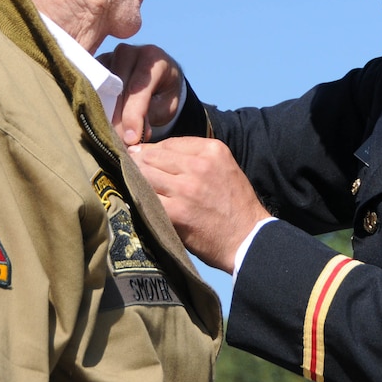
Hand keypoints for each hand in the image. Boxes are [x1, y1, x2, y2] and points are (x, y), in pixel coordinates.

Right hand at [99, 43, 183, 144]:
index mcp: (152, 57)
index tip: (130, 139)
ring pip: (100, 88)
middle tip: (118, 144)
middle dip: (117, 120)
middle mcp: (128, 52)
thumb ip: (151, 117)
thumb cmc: (163, 92)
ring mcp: (108, 56)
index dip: (133, 115)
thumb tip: (132, 137)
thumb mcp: (166, 106)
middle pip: (116, 88)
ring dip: (102, 114)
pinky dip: (93, 106)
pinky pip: (89, 86)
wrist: (156, 76)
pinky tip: (97, 124)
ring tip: (108, 138)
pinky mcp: (94, 65)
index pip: (138, 88)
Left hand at [128, 137, 270, 273]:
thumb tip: (155, 152)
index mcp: (212, 150)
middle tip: (133, 172)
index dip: (152, 151)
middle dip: (141, 163)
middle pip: (153, 156)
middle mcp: (199, 165)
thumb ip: (196, 158)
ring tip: (135, 187)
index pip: (169, 142)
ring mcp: (186, 188)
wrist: (247, 238)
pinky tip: (139, 202)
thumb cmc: (235, 205)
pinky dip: (139, 198)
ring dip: (137, 181)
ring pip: (145, 174)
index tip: (144, 158)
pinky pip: (145, 197)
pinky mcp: (176, 212)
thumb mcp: (224, 168)